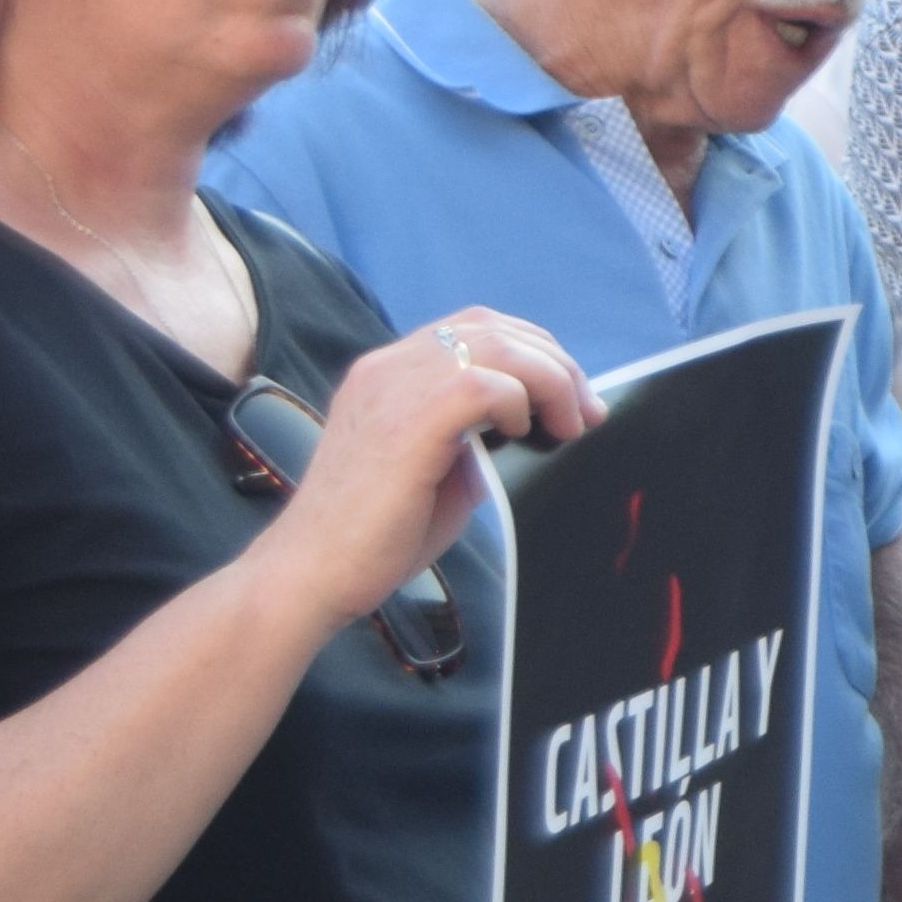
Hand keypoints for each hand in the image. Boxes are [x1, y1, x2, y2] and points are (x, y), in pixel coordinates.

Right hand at [252, 311, 591, 634]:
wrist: (313, 574)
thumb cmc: (374, 537)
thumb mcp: (436, 470)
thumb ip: (473, 438)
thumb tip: (532, 426)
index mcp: (389, 374)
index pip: (474, 328)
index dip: (534, 352)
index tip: (571, 398)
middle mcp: (387, 367)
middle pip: (493, 327)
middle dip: (556, 363)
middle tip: (588, 413)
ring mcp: (392, 387)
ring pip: (497, 344)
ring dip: (551, 380)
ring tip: (570, 426)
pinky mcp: (406, 421)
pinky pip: (484, 383)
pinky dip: (519, 402)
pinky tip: (519, 436)